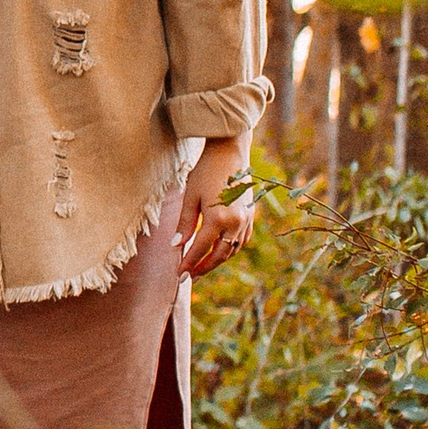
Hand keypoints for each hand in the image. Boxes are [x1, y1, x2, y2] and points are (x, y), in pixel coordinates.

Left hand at [178, 140, 256, 279]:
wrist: (229, 152)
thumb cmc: (205, 171)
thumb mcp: (190, 197)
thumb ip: (185, 224)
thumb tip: (176, 246)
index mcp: (218, 218)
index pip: (200, 249)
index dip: (188, 263)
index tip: (179, 274)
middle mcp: (235, 223)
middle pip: (218, 255)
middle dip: (203, 268)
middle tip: (189, 276)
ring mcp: (246, 220)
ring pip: (231, 251)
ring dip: (217, 261)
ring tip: (202, 267)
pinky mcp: (251, 216)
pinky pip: (241, 241)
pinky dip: (230, 250)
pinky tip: (220, 253)